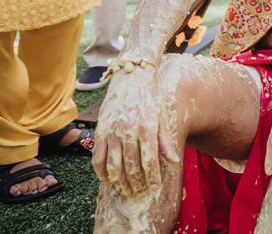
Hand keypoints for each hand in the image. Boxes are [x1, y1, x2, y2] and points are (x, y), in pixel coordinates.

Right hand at [92, 67, 178, 197]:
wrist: (131, 77)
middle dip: (137, 184)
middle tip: (141, 194)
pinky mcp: (99, 132)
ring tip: (126, 191)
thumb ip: (165, 141)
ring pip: (113, 166)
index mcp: (146, 127)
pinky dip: (102, 174)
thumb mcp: (161, 117)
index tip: (155, 188)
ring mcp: (111, 132)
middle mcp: (127, 131)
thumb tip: (173, 162)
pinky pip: (97, 159)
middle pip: (131, 166)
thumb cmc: (150, 98)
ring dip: (120, 183)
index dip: (152, 178)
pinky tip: (109, 181)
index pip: (149, 160)